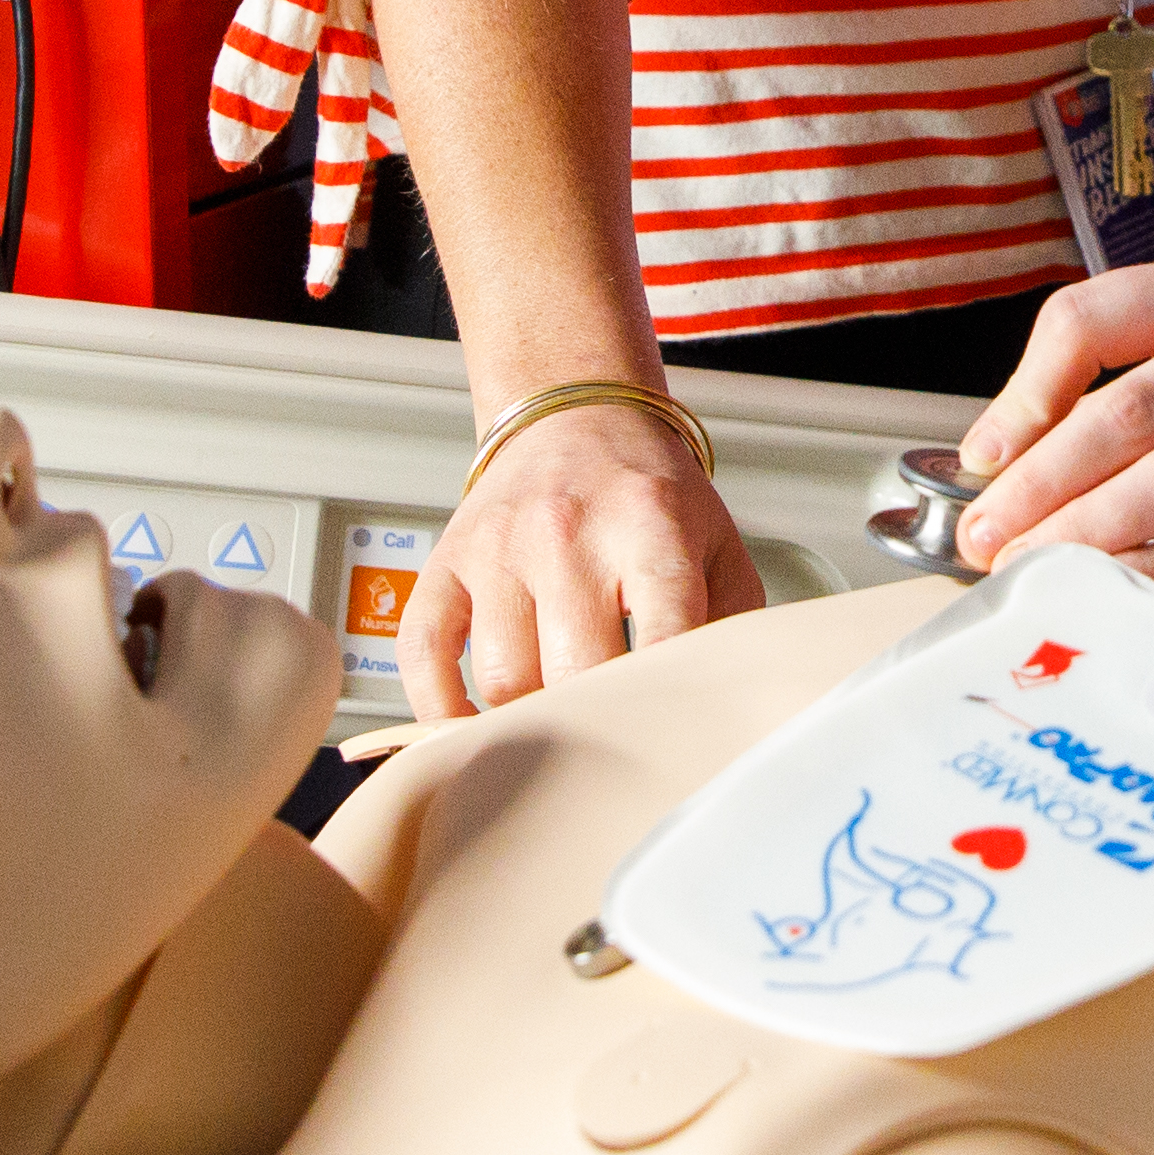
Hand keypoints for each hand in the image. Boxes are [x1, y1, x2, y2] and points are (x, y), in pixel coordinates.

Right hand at [400, 401, 752, 721]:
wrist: (575, 416)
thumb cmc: (647, 492)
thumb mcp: (717, 543)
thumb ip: (730, 623)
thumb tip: (720, 705)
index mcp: (650, 525)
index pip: (663, 635)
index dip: (668, 702)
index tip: (670, 737)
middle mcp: (568, 532)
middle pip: (575, 672)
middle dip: (599, 720)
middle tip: (615, 738)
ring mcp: (500, 547)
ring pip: (505, 678)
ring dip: (533, 717)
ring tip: (558, 720)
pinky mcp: (448, 560)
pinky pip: (424, 652)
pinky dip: (440, 705)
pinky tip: (470, 722)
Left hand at [952, 250, 1153, 592]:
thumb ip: (1147, 377)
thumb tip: (1013, 464)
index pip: (1089, 318)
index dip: (1022, 392)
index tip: (985, 456)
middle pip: (1125, 411)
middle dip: (1037, 482)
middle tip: (983, 537)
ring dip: (1085, 534)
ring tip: (1031, 570)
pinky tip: (1112, 593)